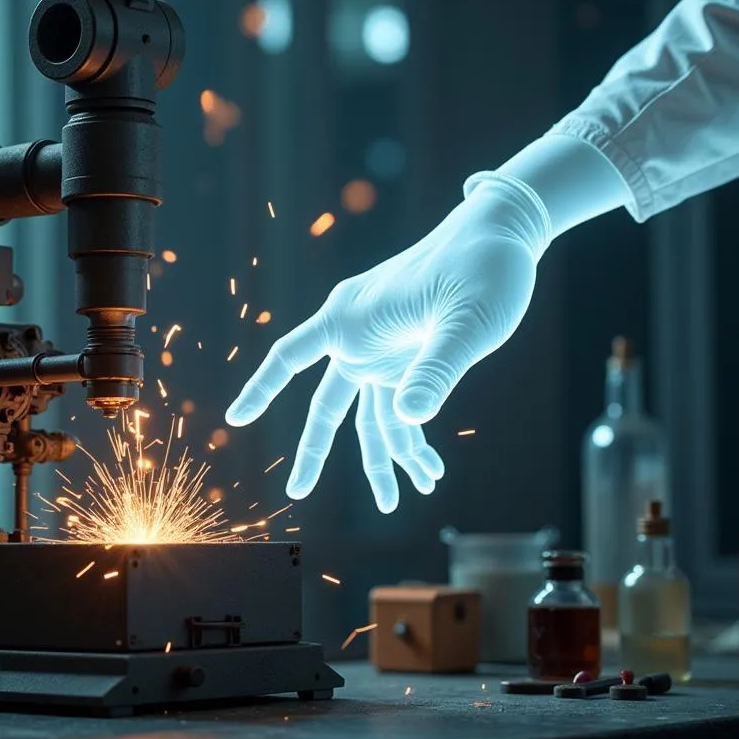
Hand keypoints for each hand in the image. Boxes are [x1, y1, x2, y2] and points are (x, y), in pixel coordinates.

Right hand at [225, 177, 550, 511]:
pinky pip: (401, 408)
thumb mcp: (467, 321)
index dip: (262, 387)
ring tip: (400, 502)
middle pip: (327, 405)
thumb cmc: (482, 266)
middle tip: (298, 494)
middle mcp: (360, 336)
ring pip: (371, 417)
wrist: (502, 236)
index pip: (291, 356)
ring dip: (385, 458)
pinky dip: (414, 439)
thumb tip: (410, 418)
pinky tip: (432, 472)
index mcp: (353, 318)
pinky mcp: (411, 358)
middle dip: (315, 452)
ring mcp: (385, 350)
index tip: (237, 419)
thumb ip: (437, 369)